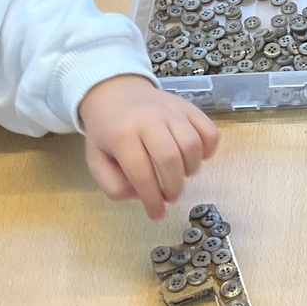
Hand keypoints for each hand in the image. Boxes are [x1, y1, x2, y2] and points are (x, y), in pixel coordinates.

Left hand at [79, 74, 218, 218]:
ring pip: (192, 145)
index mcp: (121, 134)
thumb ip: (113, 185)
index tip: (156, 214)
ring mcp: (172, 110)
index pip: (141, 174)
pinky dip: (208, 150)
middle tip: (169, 196)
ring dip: (190, 169)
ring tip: (179, 174)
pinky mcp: (189, 106)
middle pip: (171, 159)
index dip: (152, 200)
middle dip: (173, 187)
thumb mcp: (96, 160)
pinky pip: (209, 131)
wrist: (116, 91)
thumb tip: (141, 195)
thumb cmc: (107, 130)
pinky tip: (196, 157)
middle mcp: (149, 119)